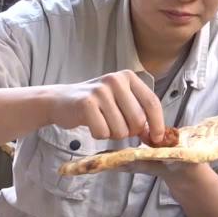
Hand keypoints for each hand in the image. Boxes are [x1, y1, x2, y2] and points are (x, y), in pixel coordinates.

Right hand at [49, 70, 166, 143]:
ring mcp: (100, 91)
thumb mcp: (119, 102)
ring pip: (121, 130)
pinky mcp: (86, 104)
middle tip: (116, 127)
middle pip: (138, 120)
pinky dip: (99, 135)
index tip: (156, 139)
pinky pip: (103, 132)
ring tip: (102, 123)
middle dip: (130, 132)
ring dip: (112, 134)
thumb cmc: (95, 104)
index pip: (151, 103)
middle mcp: (116, 80)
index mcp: (128, 77)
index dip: (157, 124)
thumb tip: (155, 136)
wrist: (60, 101)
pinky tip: (92, 124)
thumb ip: (138, 114)